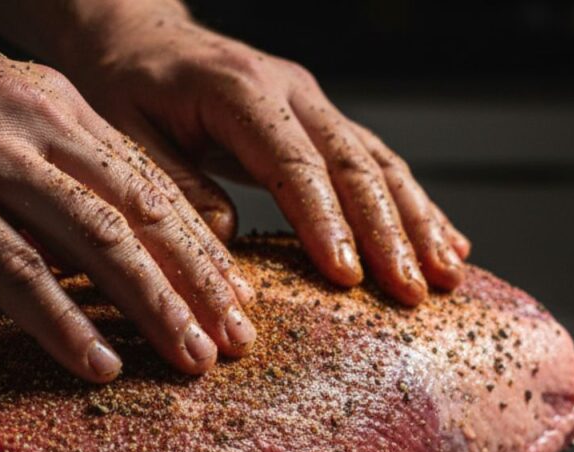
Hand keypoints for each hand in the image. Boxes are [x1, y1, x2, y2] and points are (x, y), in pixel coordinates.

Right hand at [0, 8, 258, 381]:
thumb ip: (37, 176)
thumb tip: (82, 246)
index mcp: (49, 103)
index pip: (148, 181)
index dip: (199, 244)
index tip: (235, 295)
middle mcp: (31, 122)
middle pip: (142, 212)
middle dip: (200, 282)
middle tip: (239, 338)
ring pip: (96, 240)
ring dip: (154, 306)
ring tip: (192, 358)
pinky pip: (15, 270)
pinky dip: (63, 322)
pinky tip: (97, 362)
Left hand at [64, 16, 470, 305]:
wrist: (136, 38)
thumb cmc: (124, 86)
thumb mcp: (125, 133)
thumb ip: (172, 184)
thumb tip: (226, 237)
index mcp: (239, 91)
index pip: (293, 164)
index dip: (324, 222)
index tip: (347, 276)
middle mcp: (288, 90)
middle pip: (354, 164)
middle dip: (389, 232)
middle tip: (414, 291)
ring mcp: (310, 101)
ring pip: (378, 161)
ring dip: (416, 220)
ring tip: (449, 273)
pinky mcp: (317, 118)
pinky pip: (374, 160)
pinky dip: (410, 202)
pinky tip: (443, 239)